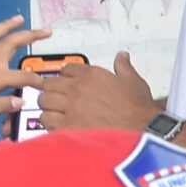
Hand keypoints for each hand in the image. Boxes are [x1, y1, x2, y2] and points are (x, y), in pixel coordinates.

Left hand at [34, 52, 158, 132]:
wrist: (141, 129)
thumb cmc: (138, 109)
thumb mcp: (133, 80)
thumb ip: (123, 66)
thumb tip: (122, 57)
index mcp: (91, 75)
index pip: (66, 69)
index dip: (65, 77)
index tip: (66, 83)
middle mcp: (77, 89)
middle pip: (49, 84)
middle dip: (52, 91)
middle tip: (57, 99)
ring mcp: (71, 107)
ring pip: (44, 102)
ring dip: (48, 107)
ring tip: (56, 113)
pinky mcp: (68, 126)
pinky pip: (46, 120)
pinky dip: (50, 123)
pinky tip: (58, 126)